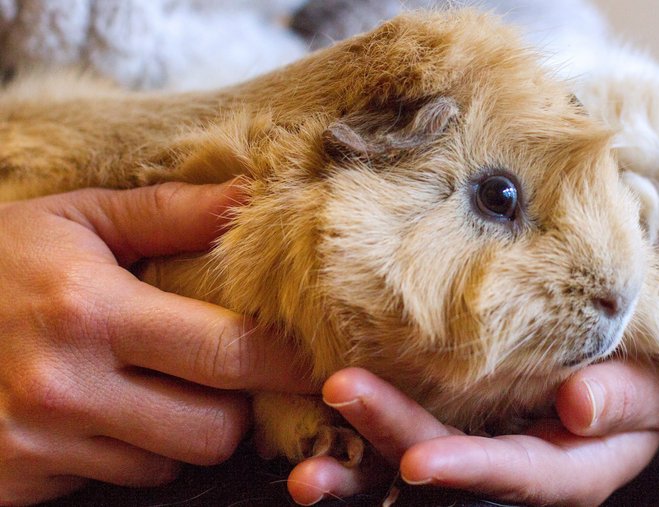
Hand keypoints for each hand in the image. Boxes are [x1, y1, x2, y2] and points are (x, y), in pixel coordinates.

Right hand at [0, 182, 313, 505]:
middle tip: (226, 372)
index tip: (318, 357)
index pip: (228, 353)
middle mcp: (67, 387)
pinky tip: (108, 412)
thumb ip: (168, 213)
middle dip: (238, 405)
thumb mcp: (75, 220)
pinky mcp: (18, 479)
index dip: (287, 362)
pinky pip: (119, 480)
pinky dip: (132, 452)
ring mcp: (38, 443)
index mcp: (91, 310)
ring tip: (154, 384)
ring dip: (181, 430)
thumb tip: (251, 199)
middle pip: (215, 430)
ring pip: (170, 463)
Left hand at [288, 361, 658, 505]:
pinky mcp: (444, 431)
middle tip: (341, 390)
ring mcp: (468, 454)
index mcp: (559, 470)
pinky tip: (308, 436)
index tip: (419, 462)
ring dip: (353, 471)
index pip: (513, 475)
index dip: (468, 470)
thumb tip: (579, 407)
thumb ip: (623, 401)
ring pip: (404, 472)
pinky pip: (393, 447)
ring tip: (302, 472)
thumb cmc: (635, 387)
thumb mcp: (647, 394)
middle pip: (444, 464)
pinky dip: (353, 445)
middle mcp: (503, 472)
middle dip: (392, 434)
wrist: (616, 380)